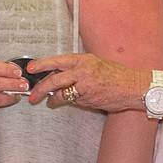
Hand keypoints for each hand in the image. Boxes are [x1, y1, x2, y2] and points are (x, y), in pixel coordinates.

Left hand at [26, 53, 141, 111]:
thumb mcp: (95, 63)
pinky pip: (73, 100)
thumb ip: (77, 67)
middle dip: (41, 88)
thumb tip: (58, 74)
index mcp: (83, 59)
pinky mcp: (88, 98)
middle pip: (55, 79)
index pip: (57, 60)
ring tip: (48, 102)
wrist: (132, 86)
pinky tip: (66, 103)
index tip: (31, 68)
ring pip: (61, 92)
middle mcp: (83, 71)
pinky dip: (68, 102)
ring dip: (52, 99)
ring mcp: (85, 86)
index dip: (42, 64)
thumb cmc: (115, 74)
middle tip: (32, 94)